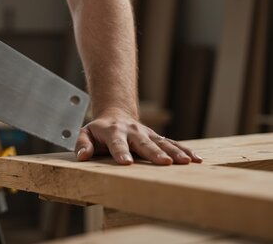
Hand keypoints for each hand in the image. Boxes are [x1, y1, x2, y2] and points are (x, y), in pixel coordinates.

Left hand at [75, 109, 202, 164]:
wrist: (115, 115)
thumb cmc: (99, 130)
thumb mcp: (85, 133)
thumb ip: (82, 144)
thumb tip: (82, 156)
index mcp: (113, 132)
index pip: (117, 143)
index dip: (121, 152)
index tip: (127, 163)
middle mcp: (132, 132)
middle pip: (144, 143)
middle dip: (154, 153)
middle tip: (164, 162)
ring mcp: (147, 134)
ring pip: (162, 143)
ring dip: (175, 152)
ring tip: (186, 162)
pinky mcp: (157, 138)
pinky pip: (172, 144)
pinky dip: (185, 150)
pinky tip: (196, 159)